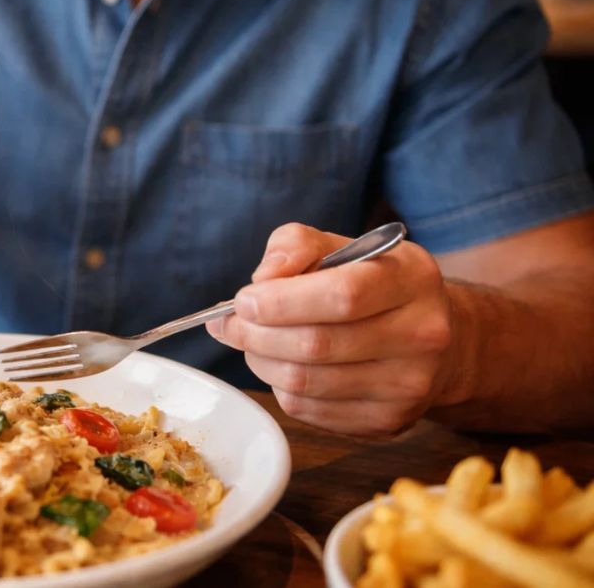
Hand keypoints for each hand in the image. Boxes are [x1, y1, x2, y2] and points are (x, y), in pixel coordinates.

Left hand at [205, 223, 462, 435]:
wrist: (440, 341)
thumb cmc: (373, 286)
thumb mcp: (343, 247)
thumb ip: (296, 246)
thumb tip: (262, 279)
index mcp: (413, 279)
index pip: (341, 296)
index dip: (281, 302)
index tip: (243, 301)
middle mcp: (422, 334)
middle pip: (316, 345)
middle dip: (256, 334)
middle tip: (228, 324)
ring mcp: (407, 386)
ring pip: (304, 382)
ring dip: (261, 361)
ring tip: (252, 342)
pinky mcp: (387, 422)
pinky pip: (307, 410)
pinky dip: (279, 387)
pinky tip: (281, 366)